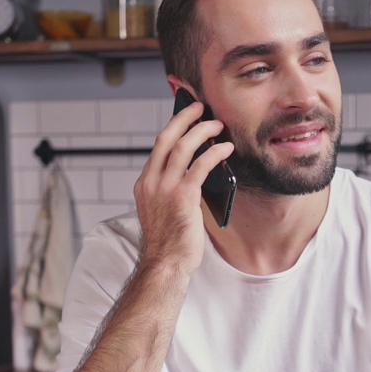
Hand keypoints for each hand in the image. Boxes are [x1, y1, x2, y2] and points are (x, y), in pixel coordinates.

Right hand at [133, 100, 234, 273]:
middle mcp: (151, 182)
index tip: (186, 116)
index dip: (173, 127)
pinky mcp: (183, 197)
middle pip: (166, 138)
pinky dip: (215, 153)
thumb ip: (172, 189)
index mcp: (144, 184)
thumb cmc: (170, 242)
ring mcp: (165, 189)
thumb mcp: (163, 210)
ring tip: (218, 125)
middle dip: (184, 118)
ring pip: (183, 147)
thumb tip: (197, 171)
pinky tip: (226, 149)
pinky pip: (200, 166)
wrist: (166, 264)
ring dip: (202, 131)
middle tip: (199, 107)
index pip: (158, 147)